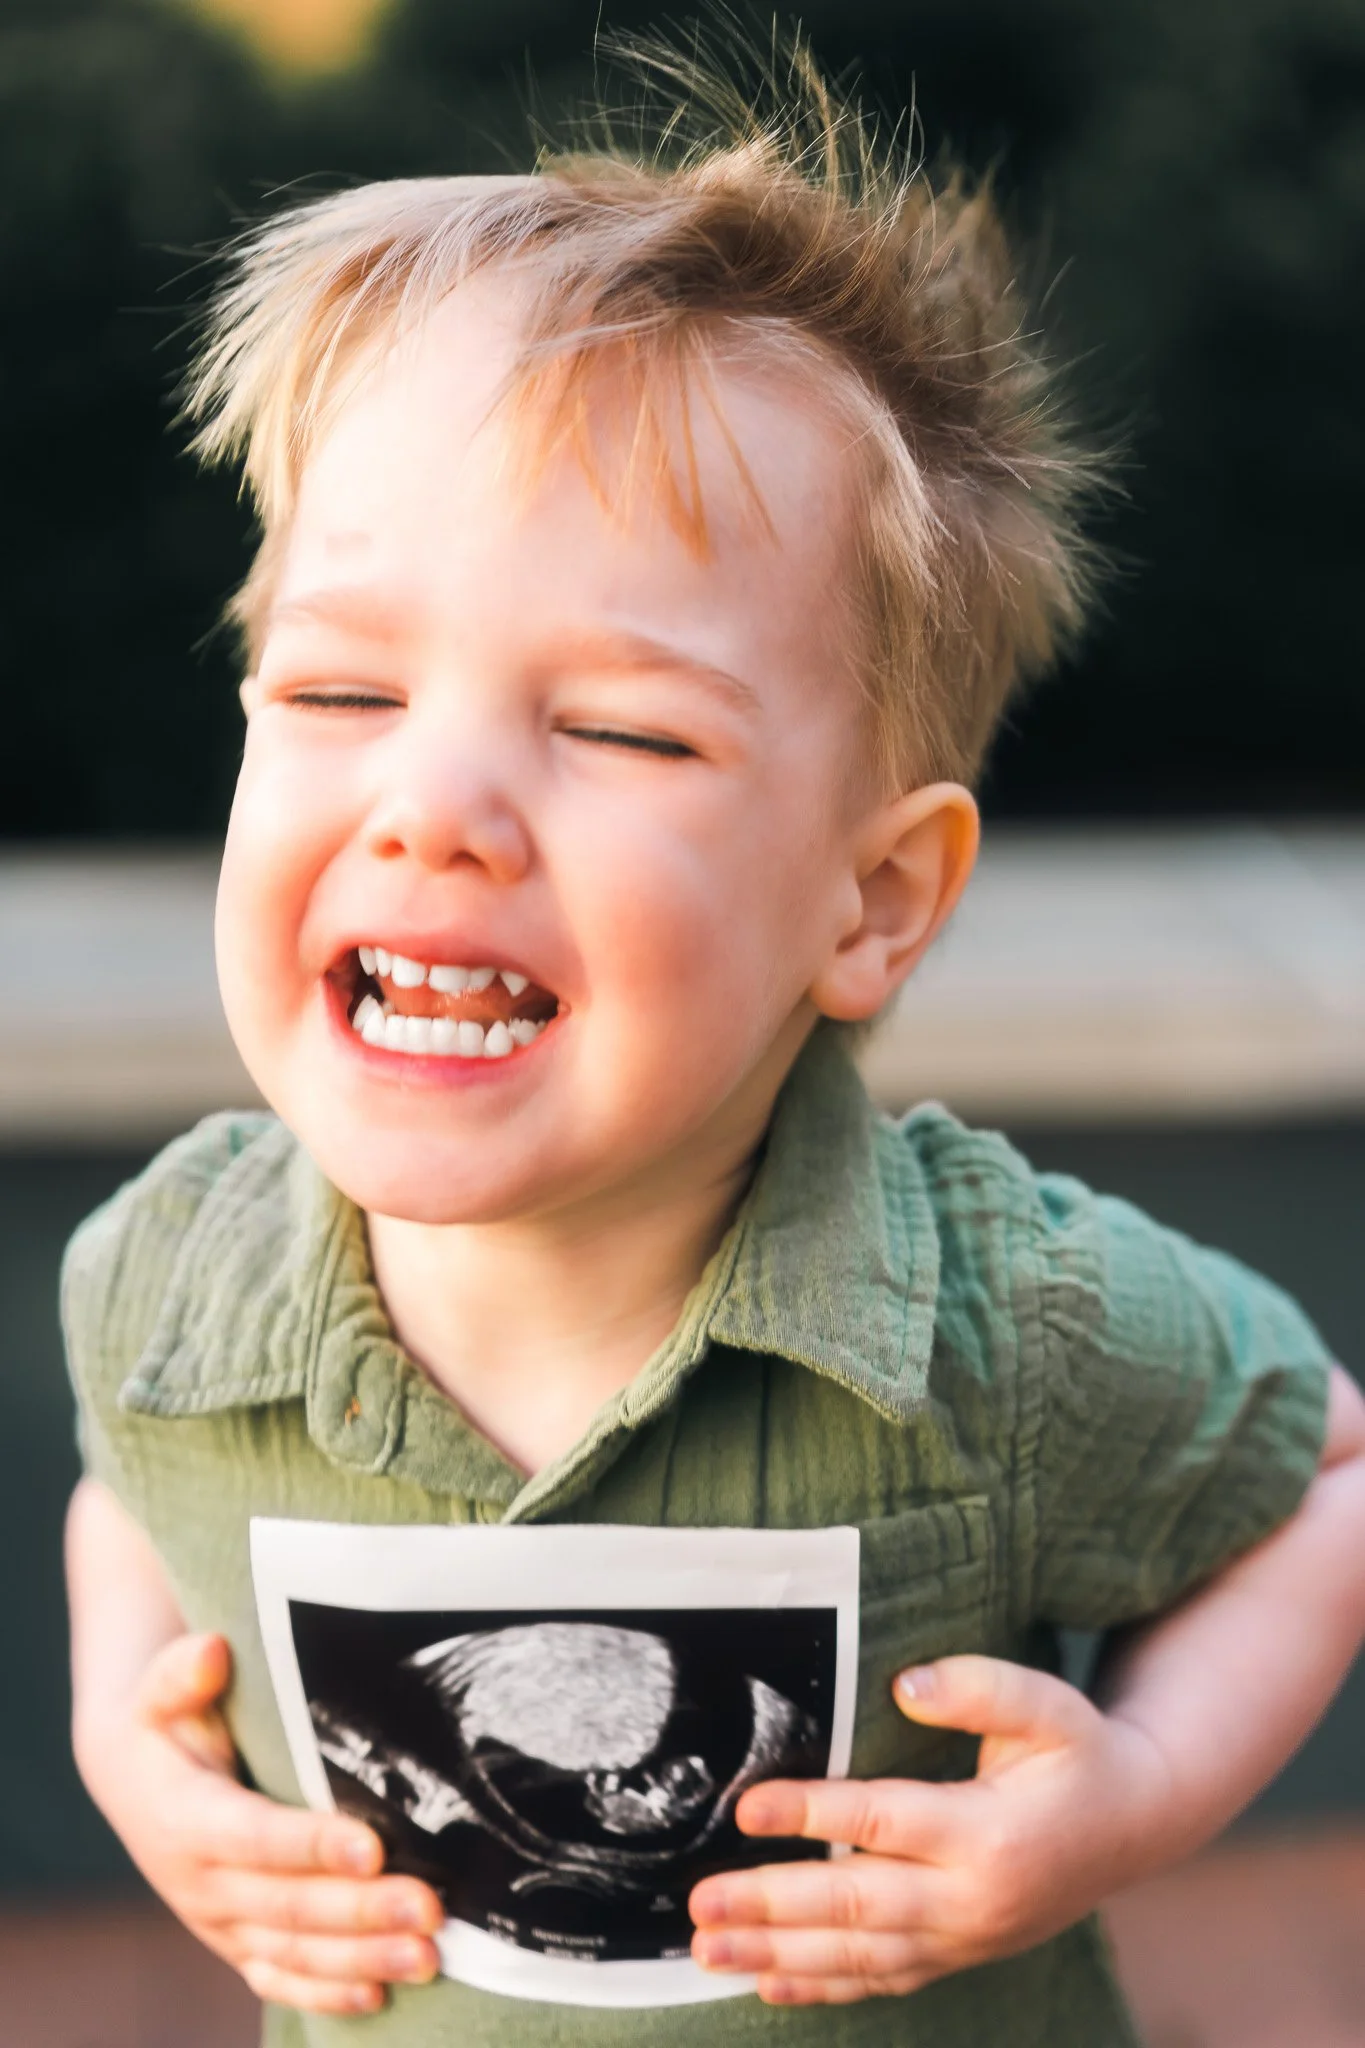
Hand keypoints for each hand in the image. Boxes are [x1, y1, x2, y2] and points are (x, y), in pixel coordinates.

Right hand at [76, 1631, 443, 2014]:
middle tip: (430, 1906)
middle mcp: (199, 1882)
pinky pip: (278, 1978)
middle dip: (361, 1911)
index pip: (254, 1837)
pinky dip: (325, 1993)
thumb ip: (181, 1673)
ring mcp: (218, 1921)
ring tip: (428, 1957)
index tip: (372, 1846)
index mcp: (184, 1818)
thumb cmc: (164, 1722)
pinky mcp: (234, 1942)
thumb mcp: (158, 1692)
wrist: (131, 1777)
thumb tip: (213, 1651)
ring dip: (361, 1958)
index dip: (312, 1845)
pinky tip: (379, 1997)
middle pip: (287, 1905)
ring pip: (292, 1952)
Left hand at [689, 1653, 1172, 2005]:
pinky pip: (881, 1980)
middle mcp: (971, 1899)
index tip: (746, 1807)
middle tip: (700, 1901)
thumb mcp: (1047, 1704)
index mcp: (988, 1833)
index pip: (880, 1821)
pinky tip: (767, 1981)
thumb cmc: (1081, 1753)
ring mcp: (963, 1938)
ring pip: (857, 1955)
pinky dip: (822, 1986)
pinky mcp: (957, 1954)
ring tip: (707, 1949)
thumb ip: (978, 1688)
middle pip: (855, 1904)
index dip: (810, 1813)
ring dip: (777, 1953)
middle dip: (770, 1905)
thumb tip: (905, 1684)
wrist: (1138, 1825)